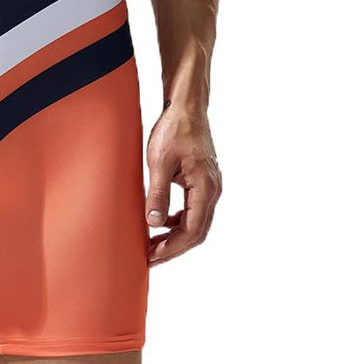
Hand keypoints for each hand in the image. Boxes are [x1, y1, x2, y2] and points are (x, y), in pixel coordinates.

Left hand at [145, 106, 220, 264]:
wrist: (186, 106)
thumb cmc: (173, 129)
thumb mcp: (159, 161)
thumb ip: (158, 193)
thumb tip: (154, 223)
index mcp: (205, 188)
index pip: (191, 231)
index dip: (172, 248)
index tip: (151, 257)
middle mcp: (213, 190)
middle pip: (197, 231)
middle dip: (174, 247)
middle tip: (150, 258)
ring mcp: (210, 184)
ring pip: (196, 221)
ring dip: (176, 235)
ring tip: (153, 243)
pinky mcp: (204, 179)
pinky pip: (194, 208)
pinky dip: (179, 219)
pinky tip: (163, 220)